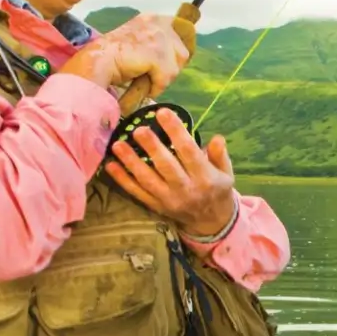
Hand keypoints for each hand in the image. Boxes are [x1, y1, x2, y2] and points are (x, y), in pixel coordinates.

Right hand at [58, 13, 192, 97]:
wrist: (97, 63)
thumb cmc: (113, 59)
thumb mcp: (140, 44)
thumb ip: (158, 45)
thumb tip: (180, 58)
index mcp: (153, 18)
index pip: (182, 33)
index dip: (176, 53)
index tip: (170, 64)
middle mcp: (157, 22)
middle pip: (183, 52)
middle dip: (170, 68)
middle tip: (151, 74)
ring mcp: (157, 36)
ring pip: (176, 66)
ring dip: (162, 78)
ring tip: (145, 78)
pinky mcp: (156, 52)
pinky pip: (167, 77)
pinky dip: (156, 86)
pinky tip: (143, 84)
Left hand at [105, 107, 235, 237]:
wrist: (210, 223)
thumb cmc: (217, 190)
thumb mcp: (226, 173)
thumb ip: (220, 155)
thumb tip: (217, 138)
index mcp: (205, 178)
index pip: (189, 152)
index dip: (176, 132)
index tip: (164, 113)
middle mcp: (186, 189)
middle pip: (166, 166)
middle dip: (152, 147)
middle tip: (139, 129)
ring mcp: (169, 200)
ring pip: (147, 180)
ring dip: (131, 162)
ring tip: (118, 144)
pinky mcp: (156, 206)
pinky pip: (137, 192)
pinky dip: (122, 180)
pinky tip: (110, 165)